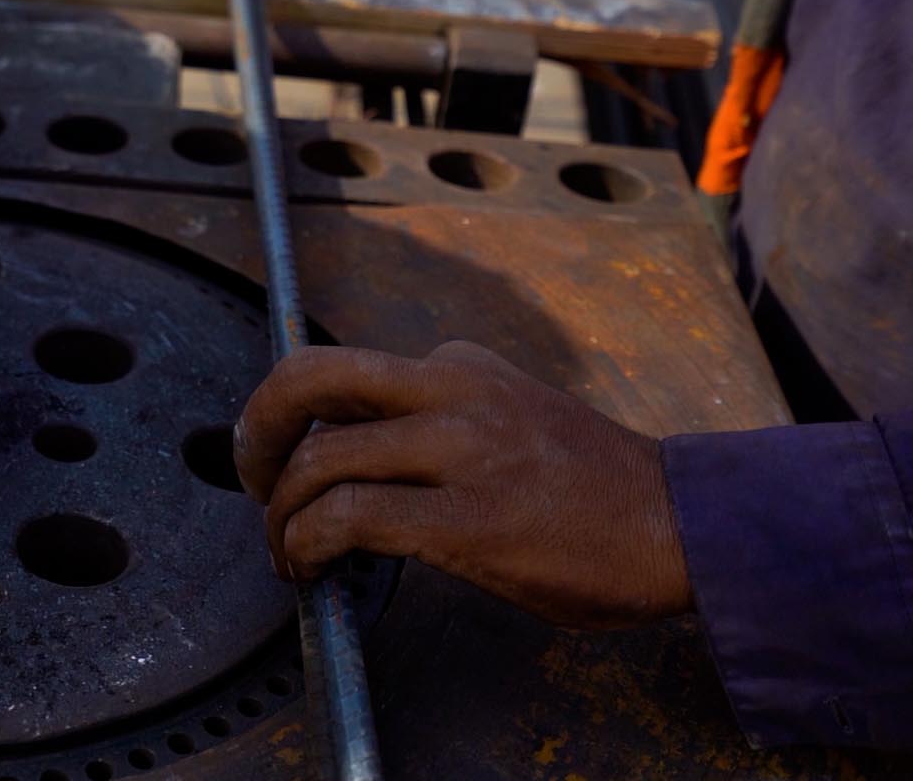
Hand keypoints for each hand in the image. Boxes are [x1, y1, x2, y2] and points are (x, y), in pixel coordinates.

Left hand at [233, 341, 692, 629]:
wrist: (685, 526)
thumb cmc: (595, 490)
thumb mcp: (509, 413)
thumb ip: (438, 416)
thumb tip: (352, 451)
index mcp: (458, 363)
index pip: (338, 372)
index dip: (289, 417)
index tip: (276, 459)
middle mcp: (452, 390)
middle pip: (305, 380)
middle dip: (254, 433)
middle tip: (249, 481)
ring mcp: (460, 450)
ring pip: (320, 460)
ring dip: (279, 516)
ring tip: (286, 553)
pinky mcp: (467, 519)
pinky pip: (349, 518)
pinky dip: (308, 544)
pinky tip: (311, 569)